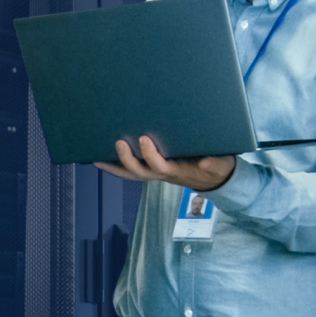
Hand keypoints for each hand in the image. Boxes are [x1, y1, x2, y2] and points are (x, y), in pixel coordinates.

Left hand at [91, 134, 236, 191]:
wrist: (214, 177)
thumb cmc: (216, 167)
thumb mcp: (220, 164)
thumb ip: (214, 164)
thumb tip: (205, 162)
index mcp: (176, 171)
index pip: (160, 166)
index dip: (150, 155)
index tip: (144, 139)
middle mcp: (161, 174)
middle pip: (139, 172)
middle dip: (127, 159)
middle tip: (119, 142)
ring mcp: (154, 172)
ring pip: (130, 173)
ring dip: (113, 166)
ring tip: (96, 157)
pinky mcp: (151, 168)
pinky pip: (129, 170)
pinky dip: (114, 167)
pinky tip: (100, 158)